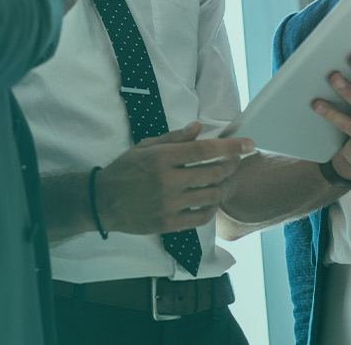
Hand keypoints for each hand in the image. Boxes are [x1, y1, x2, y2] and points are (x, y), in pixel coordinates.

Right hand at [95, 122, 253, 234]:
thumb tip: (198, 127)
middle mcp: (167, 180)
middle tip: (234, 162)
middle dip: (230, 166)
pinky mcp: (168, 223)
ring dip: (221, 187)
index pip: (204, 150)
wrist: (103, 201)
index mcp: (162, 157)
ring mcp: (168, 204)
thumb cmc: (125, 170)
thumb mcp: (145, 147)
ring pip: (211, 195)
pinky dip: (210, 208)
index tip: (248, 144)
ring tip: (220, 181)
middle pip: (213, 173)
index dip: (230, 146)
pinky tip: (208, 200)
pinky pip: (201, 217)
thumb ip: (174, 138)